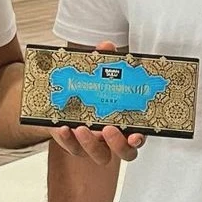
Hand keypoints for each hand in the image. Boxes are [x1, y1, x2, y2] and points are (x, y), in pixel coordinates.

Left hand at [48, 41, 146, 163]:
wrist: (63, 98)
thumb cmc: (90, 89)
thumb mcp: (97, 74)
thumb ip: (103, 63)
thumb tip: (106, 47)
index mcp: (126, 122)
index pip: (138, 137)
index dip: (139, 139)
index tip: (136, 135)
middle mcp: (113, 138)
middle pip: (124, 152)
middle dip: (118, 144)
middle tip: (108, 129)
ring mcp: (94, 144)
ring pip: (99, 155)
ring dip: (90, 144)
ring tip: (81, 128)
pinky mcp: (74, 144)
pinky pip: (72, 148)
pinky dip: (67, 139)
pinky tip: (62, 127)